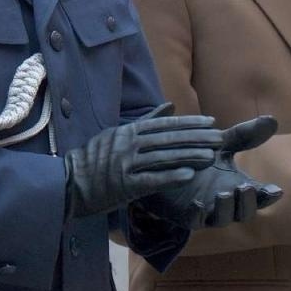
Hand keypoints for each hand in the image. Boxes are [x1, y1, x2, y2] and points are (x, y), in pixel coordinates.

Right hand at [62, 104, 221, 218]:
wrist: (70, 182)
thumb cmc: (95, 159)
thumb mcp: (117, 133)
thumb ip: (146, 120)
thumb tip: (170, 105)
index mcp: (128, 131)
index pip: (164, 124)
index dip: (190, 123)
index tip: (212, 122)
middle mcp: (127, 144)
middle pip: (168, 139)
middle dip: (197, 138)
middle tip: (220, 138)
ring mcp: (126, 164)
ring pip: (164, 158)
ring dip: (190, 157)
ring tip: (212, 157)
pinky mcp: (124, 185)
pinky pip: (152, 180)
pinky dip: (171, 176)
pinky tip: (190, 175)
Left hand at [141, 116, 283, 228]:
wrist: (163, 166)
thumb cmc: (198, 158)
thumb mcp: (221, 145)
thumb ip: (244, 136)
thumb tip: (272, 120)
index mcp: (238, 188)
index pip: (260, 197)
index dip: (268, 195)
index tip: (276, 189)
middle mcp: (226, 203)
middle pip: (244, 212)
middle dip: (248, 202)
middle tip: (246, 187)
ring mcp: (207, 212)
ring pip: (222, 219)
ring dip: (226, 207)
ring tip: (224, 193)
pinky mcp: (186, 216)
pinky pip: (194, 221)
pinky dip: (197, 213)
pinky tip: (198, 202)